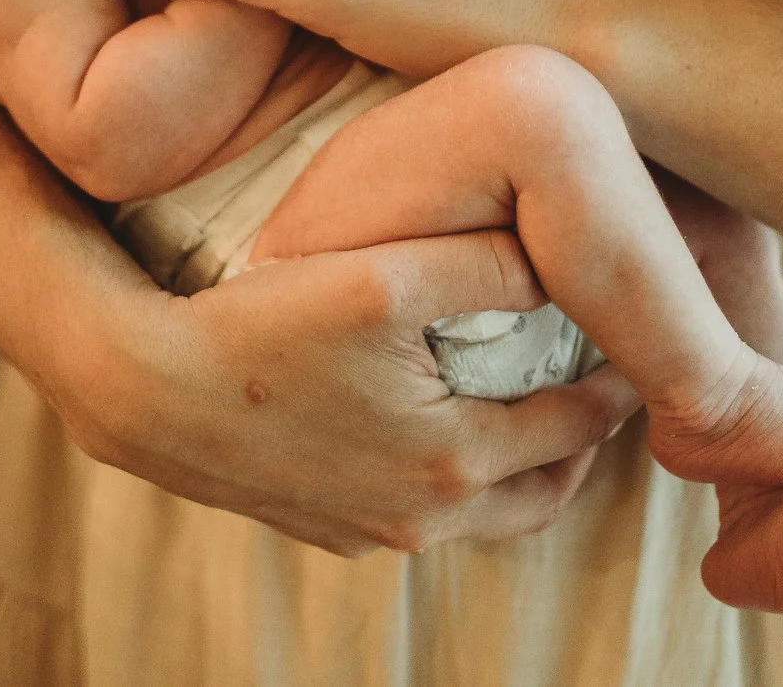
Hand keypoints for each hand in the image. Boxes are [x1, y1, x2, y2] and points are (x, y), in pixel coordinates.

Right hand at [53, 228, 640, 553]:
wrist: (144, 389)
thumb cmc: (262, 324)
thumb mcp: (382, 274)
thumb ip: (486, 263)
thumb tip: (564, 251)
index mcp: (455, 460)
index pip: (580, 423)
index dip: (618, 376)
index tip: (639, 336)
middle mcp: (425, 515)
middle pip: (548, 486)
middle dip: (584, 432)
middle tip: (602, 371)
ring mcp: (376, 531)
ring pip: (490, 509)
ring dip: (524, 460)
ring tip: (535, 394)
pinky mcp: (333, 529)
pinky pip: (426, 511)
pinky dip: (458, 474)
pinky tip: (443, 415)